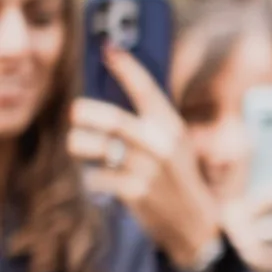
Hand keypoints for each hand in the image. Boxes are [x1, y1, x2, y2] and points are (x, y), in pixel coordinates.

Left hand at [69, 50, 222, 269]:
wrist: (195, 223)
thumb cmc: (177, 177)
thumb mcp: (173, 144)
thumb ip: (147, 123)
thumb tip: (107, 101)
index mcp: (172, 126)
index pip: (148, 89)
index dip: (127, 67)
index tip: (109, 48)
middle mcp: (161, 144)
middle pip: (110, 119)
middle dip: (84, 113)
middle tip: (76, 113)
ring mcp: (147, 169)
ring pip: (93, 147)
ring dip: (80, 146)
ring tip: (83, 148)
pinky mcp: (134, 192)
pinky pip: (95, 177)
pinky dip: (92, 177)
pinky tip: (103, 180)